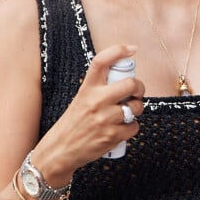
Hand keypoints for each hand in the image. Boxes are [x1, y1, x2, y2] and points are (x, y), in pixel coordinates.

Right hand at [32, 44, 144, 182]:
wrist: (60, 150)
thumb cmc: (74, 122)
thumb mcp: (82, 97)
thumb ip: (100, 87)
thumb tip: (125, 77)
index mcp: (87, 87)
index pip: (102, 61)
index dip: (119, 51)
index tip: (132, 49)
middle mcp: (96, 100)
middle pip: (131, 84)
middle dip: (139, 87)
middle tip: (136, 91)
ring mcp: (105, 119)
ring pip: (136, 107)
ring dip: (137, 109)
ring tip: (127, 112)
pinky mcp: (111, 136)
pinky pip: (134, 126)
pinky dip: (132, 127)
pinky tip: (122, 128)